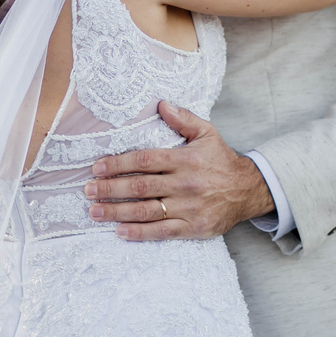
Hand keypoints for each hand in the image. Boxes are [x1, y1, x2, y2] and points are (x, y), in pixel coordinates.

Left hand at [85, 102, 274, 240]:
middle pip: (141, 187)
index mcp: (185, 159)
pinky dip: (140, 233)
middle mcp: (185, 184)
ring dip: (117, 211)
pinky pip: (162, 232)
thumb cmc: (221, 160)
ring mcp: (189, 208)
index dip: (118, 164)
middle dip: (110, 189)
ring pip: (146, 211)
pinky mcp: (193, 227)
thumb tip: (161, 103)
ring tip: (95, 211)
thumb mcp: (207, 133)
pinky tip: (120, 231)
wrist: (248, 190)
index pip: (145, 161)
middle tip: (87, 190)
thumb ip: (184, 119)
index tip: (97, 168)